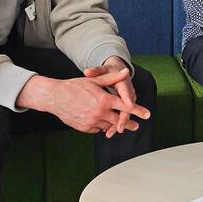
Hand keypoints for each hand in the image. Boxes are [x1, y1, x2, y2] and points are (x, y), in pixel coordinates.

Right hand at [20, 66, 150, 134]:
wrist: (55, 97)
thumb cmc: (75, 86)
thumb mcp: (94, 80)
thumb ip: (112, 78)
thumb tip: (125, 72)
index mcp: (104, 100)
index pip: (126, 107)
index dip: (138, 110)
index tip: (147, 115)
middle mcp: (99, 112)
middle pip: (119, 121)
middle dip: (129, 123)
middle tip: (136, 126)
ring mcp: (92, 122)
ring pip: (108, 126)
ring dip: (113, 124)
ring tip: (119, 124)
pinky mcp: (85, 128)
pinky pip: (98, 129)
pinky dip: (101, 125)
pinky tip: (101, 121)